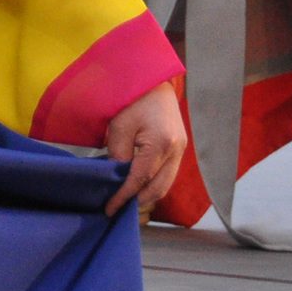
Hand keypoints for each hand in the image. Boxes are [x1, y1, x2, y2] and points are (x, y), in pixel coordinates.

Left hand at [102, 83, 187, 217]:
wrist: (154, 80)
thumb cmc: (134, 98)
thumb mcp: (119, 126)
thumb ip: (119, 154)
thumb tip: (117, 179)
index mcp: (161, 142)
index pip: (140, 179)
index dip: (124, 196)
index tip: (110, 208)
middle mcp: (176, 149)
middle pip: (158, 188)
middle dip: (137, 202)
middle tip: (117, 209)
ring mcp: (181, 149)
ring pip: (166, 184)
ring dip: (147, 196)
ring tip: (126, 202)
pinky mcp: (180, 148)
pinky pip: (168, 175)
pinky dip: (154, 184)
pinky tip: (138, 187)